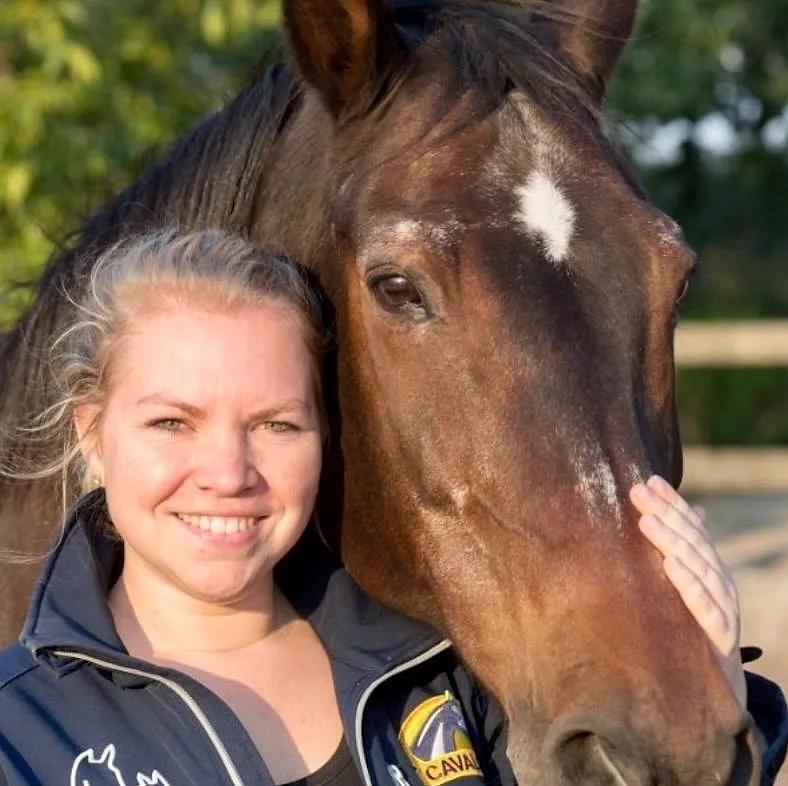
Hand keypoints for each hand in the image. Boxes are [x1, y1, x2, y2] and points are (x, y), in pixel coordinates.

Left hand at [630, 475, 745, 708]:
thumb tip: (692, 510)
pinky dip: (689, 585)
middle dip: (664, 513)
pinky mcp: (720, 636)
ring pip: (699, 567)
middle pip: (691, 540)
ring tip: (646, 521)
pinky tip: (671, 566)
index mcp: (708, 566)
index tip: (646, 480)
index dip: (670, 503)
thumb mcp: (688, 587)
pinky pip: (705, 608)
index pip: (690, 527)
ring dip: (672, 541)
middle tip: (636, 491)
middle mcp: (718, 580)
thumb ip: (684, 551)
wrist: (717, 686)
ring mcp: (723, 606)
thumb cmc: (694, 627)